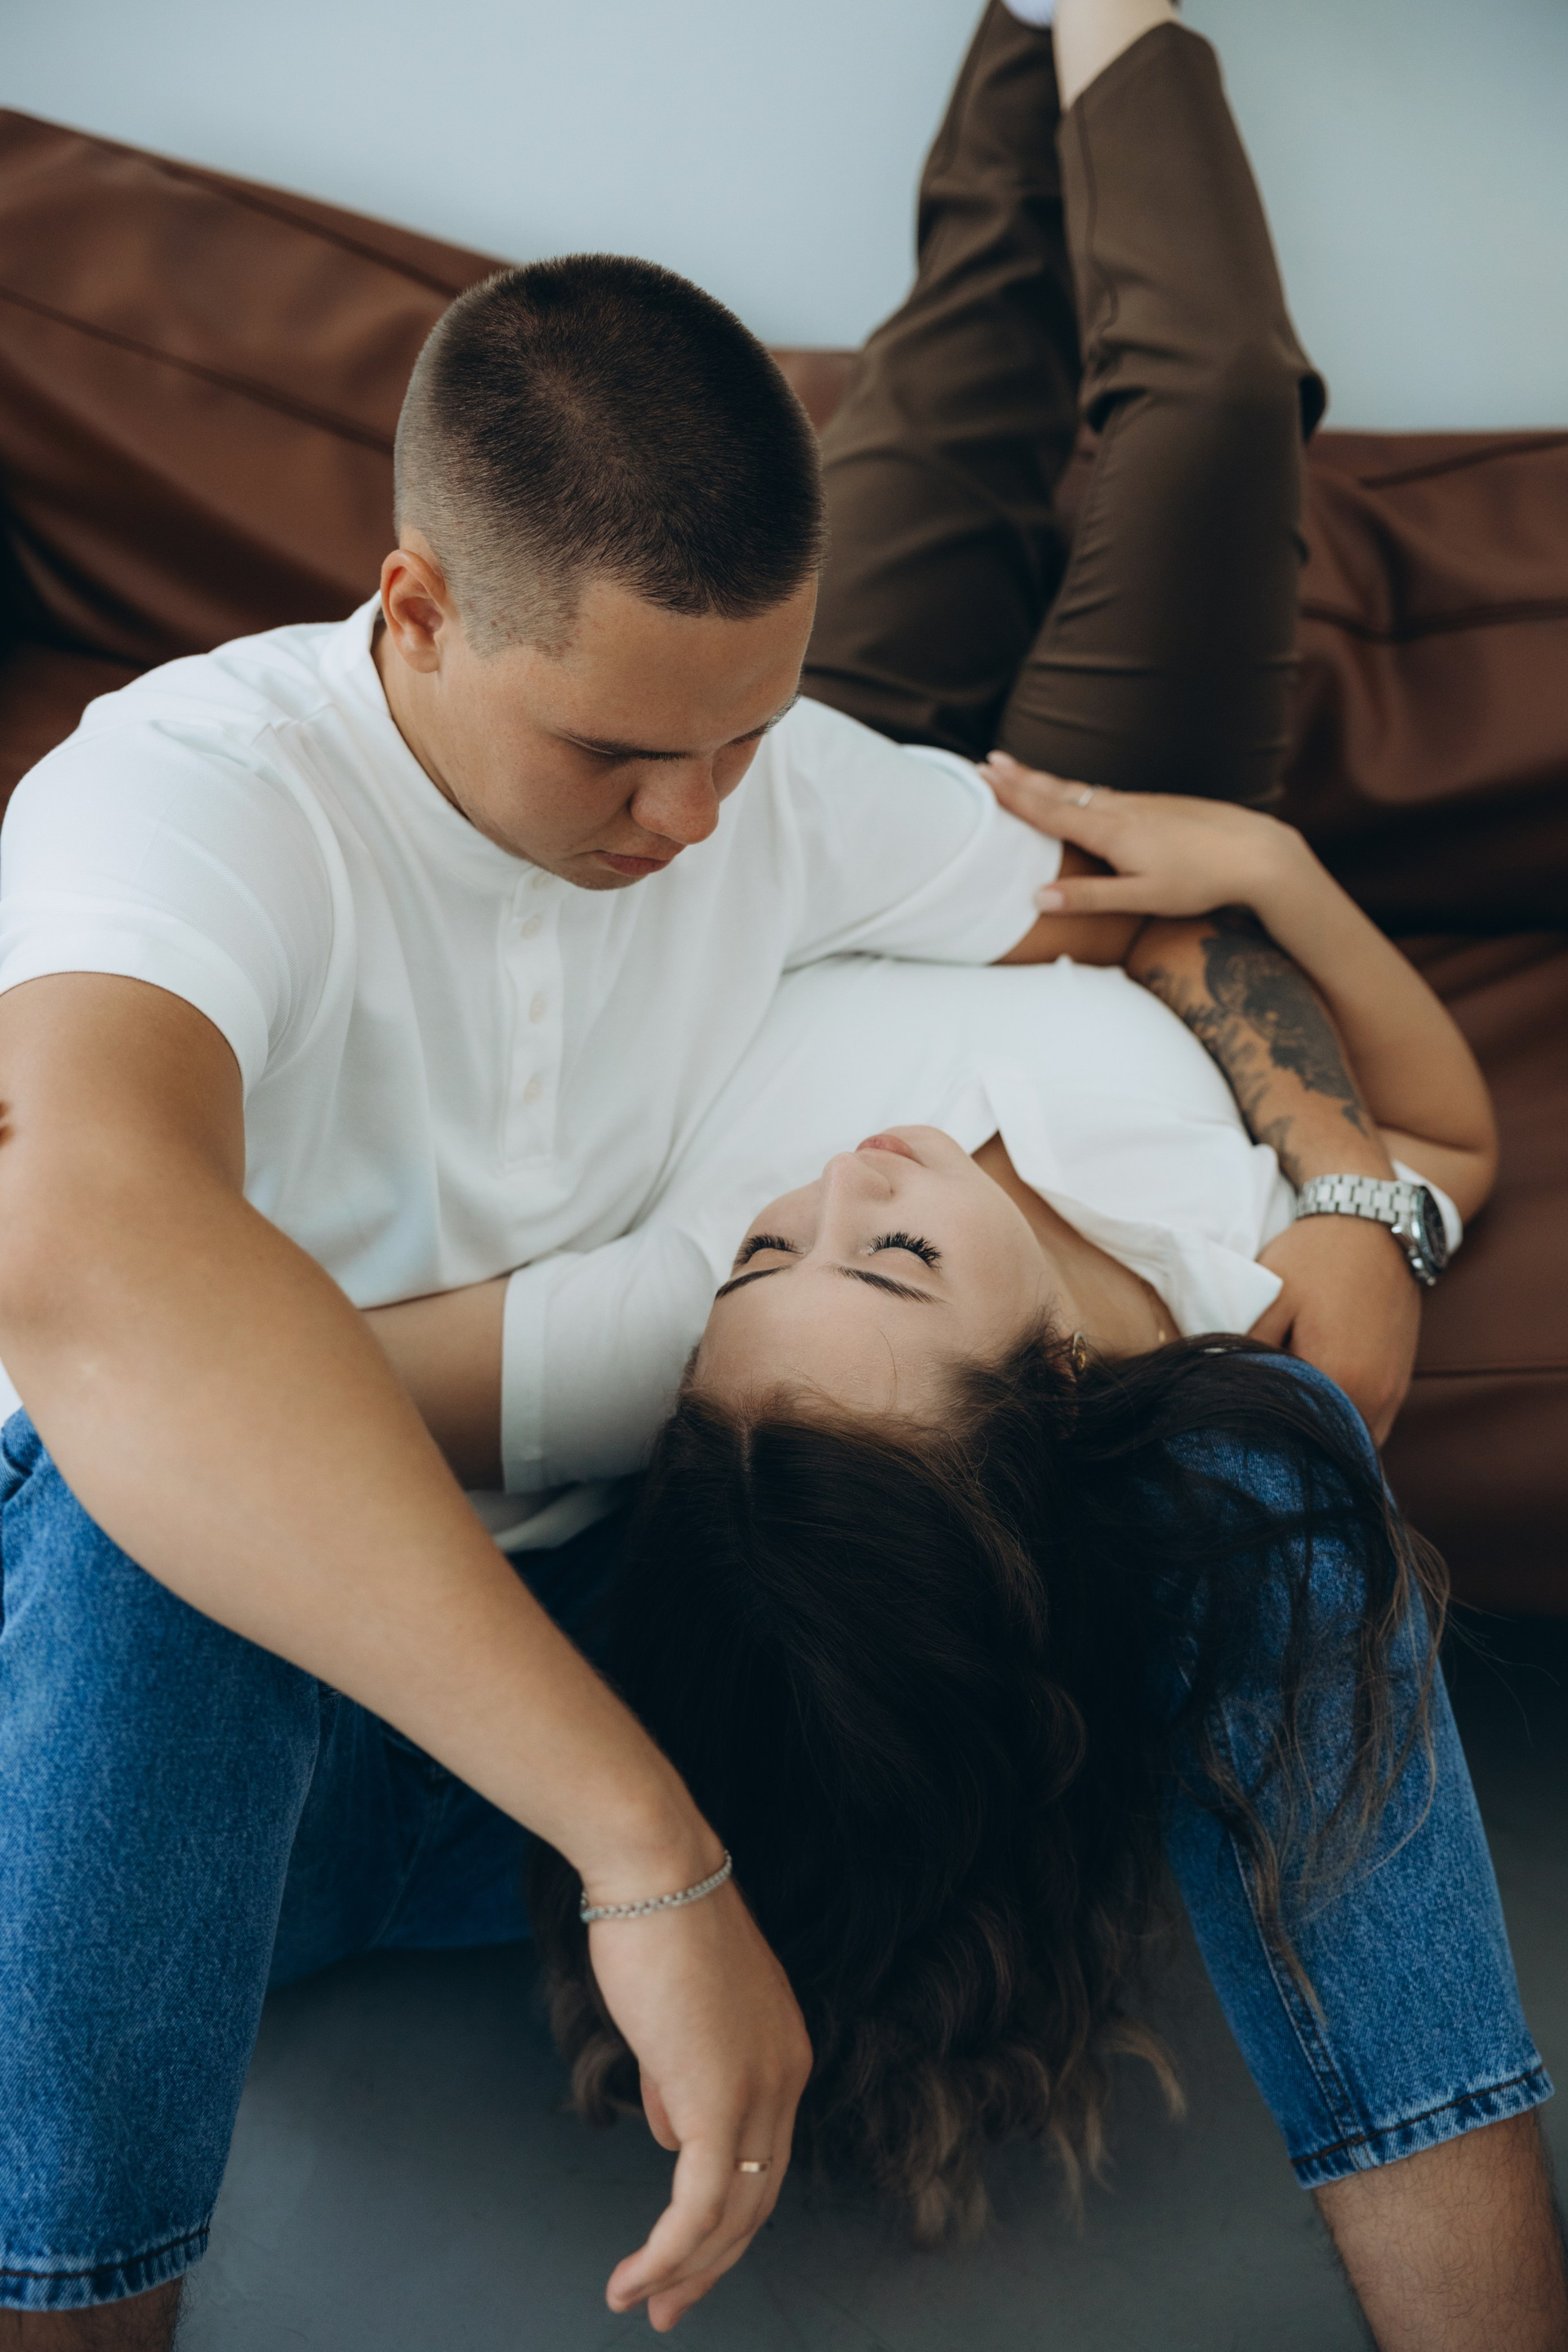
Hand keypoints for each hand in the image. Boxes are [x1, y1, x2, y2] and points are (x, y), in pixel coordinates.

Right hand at [589, 1875, 812, 2331]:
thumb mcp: (677, 2018)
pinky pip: (697, 2206)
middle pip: (758, 2200)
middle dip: (712, 2264)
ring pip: (732, 2214)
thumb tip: (668, 2133)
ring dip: (686, 2270)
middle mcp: (787, 2077)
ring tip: (643, 2304)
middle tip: (668, 2309)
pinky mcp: (721, 2100)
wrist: (656, 1872)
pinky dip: (667, 2254)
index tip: (686, 2256)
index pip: (764, 2159)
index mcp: (784, 2054)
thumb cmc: (656, 1927)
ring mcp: (760, 2090)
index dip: (727, 2215)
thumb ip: (679, 2080)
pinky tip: (634, 2279)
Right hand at [982, 751, 1307, 922]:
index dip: (1013, 797)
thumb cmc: (1201, 880)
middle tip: (986, 762)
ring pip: (1081, 790)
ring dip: (1045, 781)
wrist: (1258, 853)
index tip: (982, 778)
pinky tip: (1075, 792)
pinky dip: (1076, 790)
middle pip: (1060, 791)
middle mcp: (1121, 810)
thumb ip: (1089, 898)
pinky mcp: (1156, 807)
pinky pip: (1103, 794)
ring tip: (1018, 771)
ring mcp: (1140, 804)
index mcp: (1111, 831)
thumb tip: (1037, 896)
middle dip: (1021, 779)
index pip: (1050, 811)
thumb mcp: (1143, 897)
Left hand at [1249, 1215, 1421, 1445]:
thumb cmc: (1316, 1256)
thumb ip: (1249, 1351)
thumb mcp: (1272, 1298)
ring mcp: (1394, 1393)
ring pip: (1355, 1442)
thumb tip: (1225, 1389)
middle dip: (1297, 1445)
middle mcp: (1375, 1397)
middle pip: (1330, 1449)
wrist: (1374, 1222)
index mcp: (1340, 1379)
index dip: (1268, 1440)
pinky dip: (1346, 1426)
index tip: (1241, 1435)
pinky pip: (1373, 1425)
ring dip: (1324, 1438)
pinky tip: (1317, 1408)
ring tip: (1288, 1422)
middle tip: (1260, 1434)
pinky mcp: (1400, 1382)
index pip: (1298, 1437)